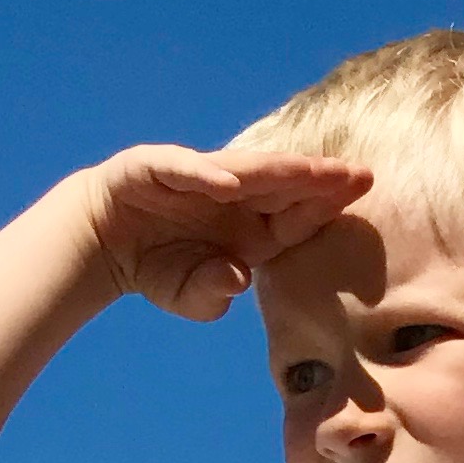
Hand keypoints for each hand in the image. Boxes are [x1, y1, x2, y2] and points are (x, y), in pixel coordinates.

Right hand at [79, 145, 372, 322]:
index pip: (295, 214)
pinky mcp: (157, 168)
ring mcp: (196, 178)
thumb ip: (211, 294)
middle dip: (320, 179)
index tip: (361, 194)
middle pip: (282, 185)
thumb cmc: (155, 266)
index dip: (327, 204)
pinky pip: (185, 170)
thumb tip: (235, 279)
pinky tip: (229, 183)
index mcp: (247, 227)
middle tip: (361, 173)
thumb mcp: (186, 294)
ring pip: (243, 170)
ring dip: (278, 170)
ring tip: (311, 170)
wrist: (102, 242)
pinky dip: (205, 175)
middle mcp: (230, 196)